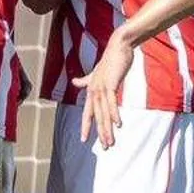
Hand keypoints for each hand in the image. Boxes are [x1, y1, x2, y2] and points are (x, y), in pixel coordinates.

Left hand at [73, 29, 135, 148]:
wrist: (118, 45)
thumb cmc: (110, 59)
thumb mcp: (97, 72)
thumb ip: (86, 79)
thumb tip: (75, 81)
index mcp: (91, 90)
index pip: (88, 112)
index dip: (85, 126)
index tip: (83, 140)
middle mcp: (94, 90)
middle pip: (96, 116)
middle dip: (100, 133)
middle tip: (104, 147)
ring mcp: (101, 87)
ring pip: (103, 112)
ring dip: (108, 128)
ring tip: (111, 142)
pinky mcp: (110, 83)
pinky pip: (112, 102)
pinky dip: (114, 114)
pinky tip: (118, 124)